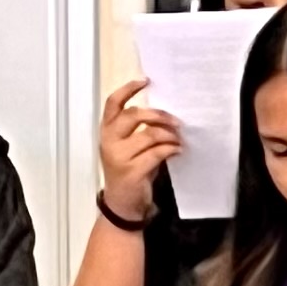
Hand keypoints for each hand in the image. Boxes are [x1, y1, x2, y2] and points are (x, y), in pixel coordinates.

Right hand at [95, 77, 183, 217]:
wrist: (122, 204)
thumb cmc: (129, 170)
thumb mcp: (128, 146)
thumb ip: (139, 129)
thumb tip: (166, 114)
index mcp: (107, 131)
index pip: (113, 103)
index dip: (128, 89)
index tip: (145, 81)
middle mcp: (109, 141)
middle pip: (133, 115)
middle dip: (158, 115)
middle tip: (176, 120)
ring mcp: (119, 157)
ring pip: (149, 135)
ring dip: (169, 135)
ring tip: (179, 139)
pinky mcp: (132, 171)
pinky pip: (157, 153)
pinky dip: (171, 149)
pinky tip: (178, 151)